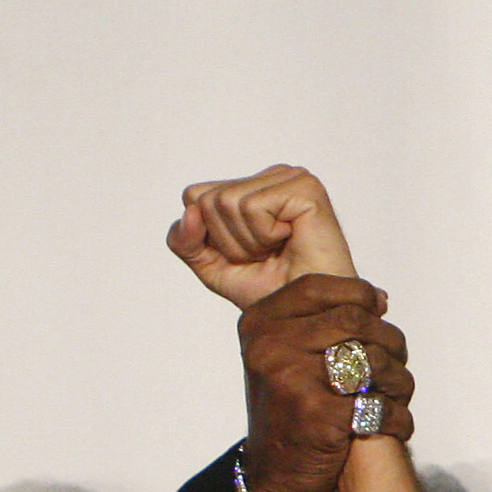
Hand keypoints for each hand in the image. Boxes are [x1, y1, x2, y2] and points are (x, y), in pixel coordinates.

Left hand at [170, 165, 360, 311]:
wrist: (306, 314)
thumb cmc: (270, 289)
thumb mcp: (211, 266)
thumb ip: (185, 240)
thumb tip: (190, 211)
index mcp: (250, 188)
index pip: (194, 196)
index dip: (208, 235)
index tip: (243, 253)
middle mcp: (270, 177)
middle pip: (207, 199)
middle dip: (228, 241)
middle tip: (263, 255)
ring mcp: (288, 178)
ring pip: (227, 201)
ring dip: (248, 241)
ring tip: (277, 249)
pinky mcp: (304, 187)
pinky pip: (253, 207)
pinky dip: (265, 235)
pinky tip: (290, 239)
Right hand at [236, 275, 413, 491]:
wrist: (275, 476)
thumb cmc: (290, 408)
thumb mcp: (283, 354)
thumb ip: (319, 321)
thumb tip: (379, 298)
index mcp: (259, 324)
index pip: (318, 287)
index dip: (358, 292)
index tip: (380, 308)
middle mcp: (270, 347)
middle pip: (354, 320)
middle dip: (389, 339)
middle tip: (397, 359)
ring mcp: (293, 381)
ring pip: (374, 359)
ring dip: (399, 379)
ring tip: (398, 392)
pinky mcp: (320, 417)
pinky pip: (381, 404)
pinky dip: (397, 417)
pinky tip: (395, 423)